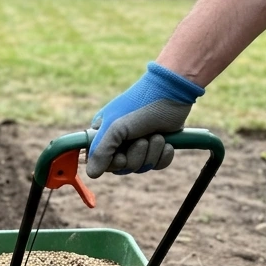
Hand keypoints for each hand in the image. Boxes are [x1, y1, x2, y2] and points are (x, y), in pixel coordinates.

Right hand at [87, 62, 204, 177]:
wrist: (174, 92)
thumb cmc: (140, 105)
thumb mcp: (115, 128)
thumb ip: (100, 151)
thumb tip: (92, 174)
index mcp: (104, 133)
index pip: (100, 161)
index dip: (112, 164)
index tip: (120, 156)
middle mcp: (120, 140)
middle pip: (122, 168)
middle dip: (135, 156)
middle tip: (142, 139)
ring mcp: (139, 144)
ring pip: (141, 167)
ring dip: (152, 153)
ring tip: (157, 135)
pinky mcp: (158, 146)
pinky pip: (158, 165)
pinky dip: (164, 156)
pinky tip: (167, 143)